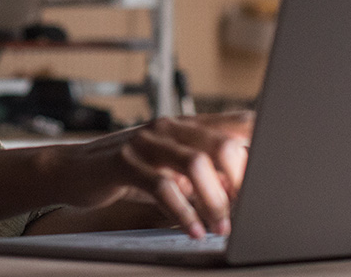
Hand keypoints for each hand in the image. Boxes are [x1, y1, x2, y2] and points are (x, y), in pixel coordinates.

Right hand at [47, 111, 254, 237]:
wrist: (73, 169)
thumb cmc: (128, 170)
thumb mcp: (170, 166)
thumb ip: (203, 172)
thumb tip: (243, 191)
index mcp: (186, 125)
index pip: (237, 122)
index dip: (263, 143)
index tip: (277, 172)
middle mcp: (169, 128)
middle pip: (222, 144)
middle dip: (240, 182)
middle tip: (246, 210)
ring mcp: (146, 142)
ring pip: (196, 165)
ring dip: (215, 202)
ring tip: (221, 227)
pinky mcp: (124, 162)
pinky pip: (162, 186)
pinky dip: (183, 212)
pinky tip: (192, 229)